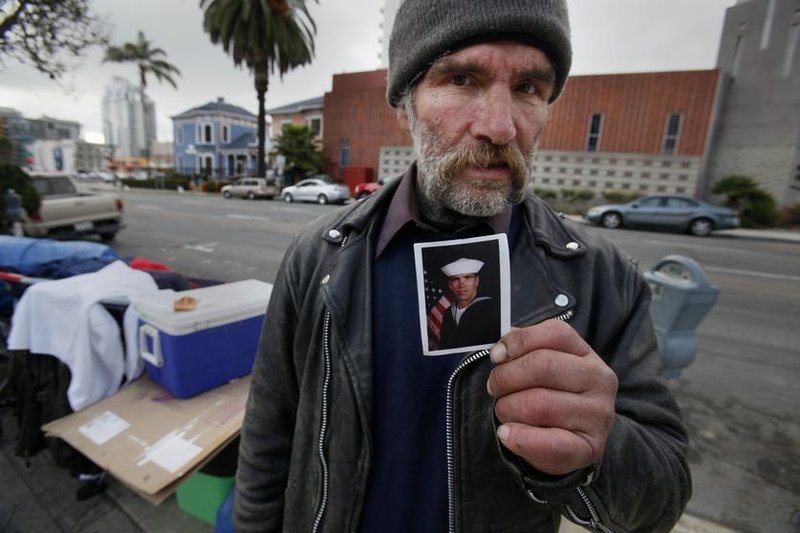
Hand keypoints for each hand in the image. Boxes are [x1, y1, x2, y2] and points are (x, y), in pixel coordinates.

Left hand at [486, 319, 617, 475]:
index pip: (556, 333)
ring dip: (508, 408)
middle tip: (493, 388)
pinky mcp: (590, 448)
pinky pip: (550, 443)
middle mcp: (599, 381)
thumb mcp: (544, 369)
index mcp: (587, 354)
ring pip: (539, 404)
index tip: (497, 356)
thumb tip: (503, 345)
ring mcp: (598, 415)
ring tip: (504, 412)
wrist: (573, 442)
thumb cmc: (552, 397)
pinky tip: (507, 434)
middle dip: (506, 377)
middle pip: (543, 365)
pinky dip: (520, 438)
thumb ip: (526, 350)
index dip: (519, 341)